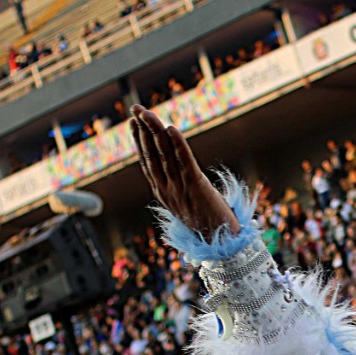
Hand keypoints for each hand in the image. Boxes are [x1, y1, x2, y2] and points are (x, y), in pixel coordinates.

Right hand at [130, 105, 238, 235]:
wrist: (221, 246)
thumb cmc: (208, 224)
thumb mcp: (188, 205)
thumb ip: (180, 187)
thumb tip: (178, 173)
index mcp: (164, 193)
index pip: (148, 162)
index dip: (140, 141)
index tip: (134, 122)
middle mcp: (168, 190)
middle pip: (152, 154)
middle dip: (144, 130)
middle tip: (136, 108)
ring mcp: (180, 190)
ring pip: (164, 155)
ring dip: (156, 131)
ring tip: (148, 113)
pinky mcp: (196, 189)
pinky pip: (185, 162)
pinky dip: (177, 145)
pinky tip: (171, 129)